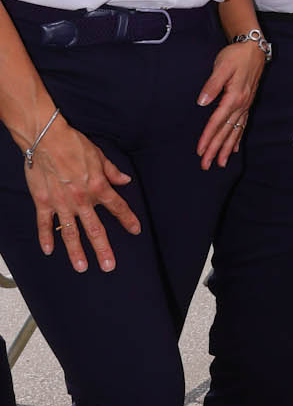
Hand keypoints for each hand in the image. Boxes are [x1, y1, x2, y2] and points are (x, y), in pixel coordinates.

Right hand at [20, 116, 140, 273]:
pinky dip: (46, 237)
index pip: (118, 207)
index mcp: (98, 187)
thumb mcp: (99, 155)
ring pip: (71, 232)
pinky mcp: (43, 202)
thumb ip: (112, 172)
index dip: (128, 219)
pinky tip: (48, 250)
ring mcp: (62, 203)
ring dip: (76, 251)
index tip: (135, 230)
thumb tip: (125, 180)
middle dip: (103, 249)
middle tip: (109, 266)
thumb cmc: (74, 144)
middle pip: (95, 229)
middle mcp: (82, 199)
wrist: (47, 138)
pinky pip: (45, 223)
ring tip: (82, 267)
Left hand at [197, 41, 266, 167]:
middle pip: (226, 131)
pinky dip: (237, 138)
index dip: (208, 137)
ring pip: (235, 131)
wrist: (254, 48)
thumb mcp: (222, 66)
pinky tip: (233, 148)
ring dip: (226, 148)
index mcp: (234, 96)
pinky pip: (242, 125)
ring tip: (220, 163)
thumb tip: (202, 102)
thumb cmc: (236, 55)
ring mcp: (245, 105)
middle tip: (205, 165)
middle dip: (215, 149)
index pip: (217, 121)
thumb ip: (212, 85)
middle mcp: (241, 104)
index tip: (200, 150)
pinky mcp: (246, 103)